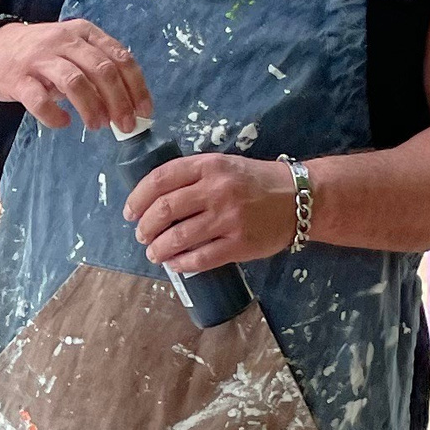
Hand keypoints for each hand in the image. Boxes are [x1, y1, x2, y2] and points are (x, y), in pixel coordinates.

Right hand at [0, 16, 150, 131]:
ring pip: (75, 82)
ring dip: (92, 108)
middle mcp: (64, 41)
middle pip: (102, 70)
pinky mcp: (18, 78)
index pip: (120, 57)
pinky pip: (39, 100)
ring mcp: (40, 58)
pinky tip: (63, 122)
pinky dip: (55, 115)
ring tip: (98, 126)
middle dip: (120, 101)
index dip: (137, 86)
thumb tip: (130, 103)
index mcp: (84, 32)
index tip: (145, 111)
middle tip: (126, 126)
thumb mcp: (73, 49)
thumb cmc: (40, 54)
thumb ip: (98, 67)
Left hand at [126, 148, 297, 274]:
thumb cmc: (255, 182)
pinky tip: (175, 264)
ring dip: (158, 249)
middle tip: (141, 235)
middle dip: (145, 227)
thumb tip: (153, 199)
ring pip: (178, 237)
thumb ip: (193, 176)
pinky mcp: (239, 244)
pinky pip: (200, 258)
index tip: (129, 212)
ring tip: (154, 252)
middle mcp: (217, 190)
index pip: (160, 179)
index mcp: (209, 166)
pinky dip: (181, 264)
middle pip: (164, 210)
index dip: (138, 197)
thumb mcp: (224, 165)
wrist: (299, 198)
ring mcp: (228, 218)